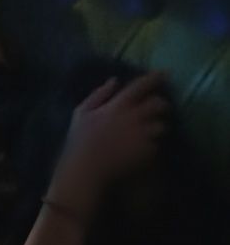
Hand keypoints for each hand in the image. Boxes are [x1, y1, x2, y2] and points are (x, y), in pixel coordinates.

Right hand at [60, 72, 169, 188]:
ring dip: (158, 127)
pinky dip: (152, 146)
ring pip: (161, 126)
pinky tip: (143, 149)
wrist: (86, 170)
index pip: (141, 86)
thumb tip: (114, 80)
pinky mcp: (147, 152)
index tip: (164, 74)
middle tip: (160, 108)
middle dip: (162, 105)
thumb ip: (99, 94)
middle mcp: (134, 118)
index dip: (154, 77)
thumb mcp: (82, 112)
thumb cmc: (80, 141)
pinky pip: (156, 145)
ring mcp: (142, 135)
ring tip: (151, 131)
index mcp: (118, 105)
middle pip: (159, 104)